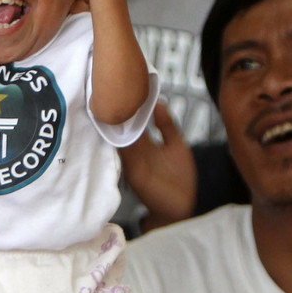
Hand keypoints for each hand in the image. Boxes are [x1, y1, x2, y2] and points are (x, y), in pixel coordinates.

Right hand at [120, 101, 196, 229]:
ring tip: (109, 103)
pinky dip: (118, 141)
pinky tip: (116, 127)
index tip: (123, 86)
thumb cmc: (180, 179)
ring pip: (118, 138)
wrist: (182, 207)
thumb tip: (158, 101)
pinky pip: (123, 154)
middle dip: (116, 111)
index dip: (128, 105)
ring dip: (113, 124)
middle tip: (110, 89)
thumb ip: (167, 125)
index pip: (132, 120)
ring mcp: (132, 161)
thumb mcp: (176, 144)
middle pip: (121, 127)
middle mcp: (135, 150)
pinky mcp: (133, 172)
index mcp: (144, 143)